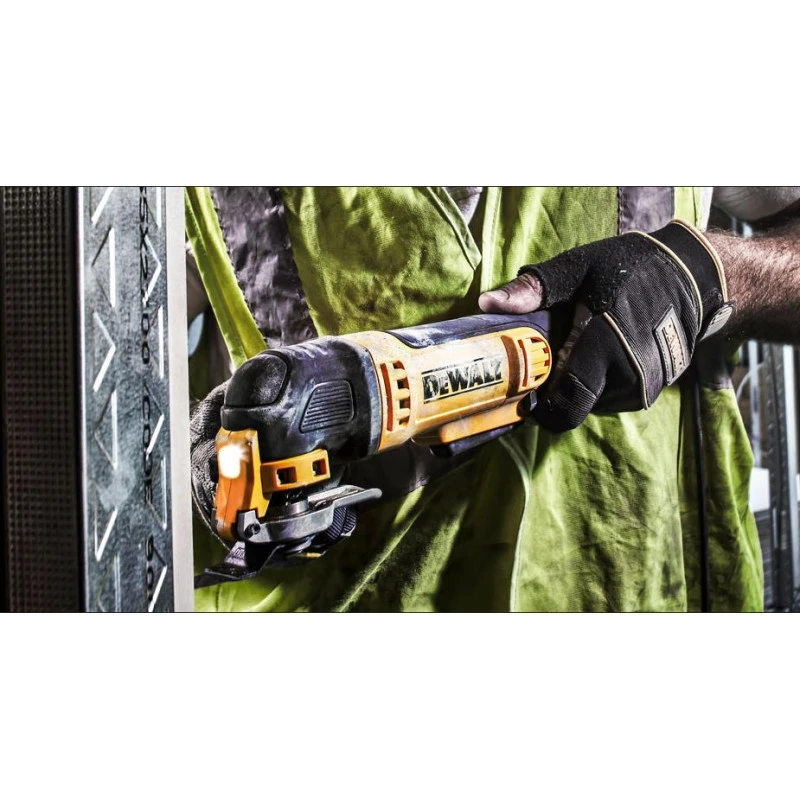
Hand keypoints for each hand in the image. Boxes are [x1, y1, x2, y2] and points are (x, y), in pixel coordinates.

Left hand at [479, 221, 733, 430]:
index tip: (525, 395)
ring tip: (579, 351)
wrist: (695, 277)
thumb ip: (534, 289)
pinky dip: (600, 383)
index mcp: (603, 348)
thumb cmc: (631, 268)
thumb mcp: (579, 268)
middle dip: (556, 393)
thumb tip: (487, 302)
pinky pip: (611, 397)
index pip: (565, 405)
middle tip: (546, 366)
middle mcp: (626, 376)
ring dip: (580, 385)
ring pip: (593, 402)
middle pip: (574, 406)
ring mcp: (643, 387)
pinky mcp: (652, 390)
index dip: (541, 410)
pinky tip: (602, 354)